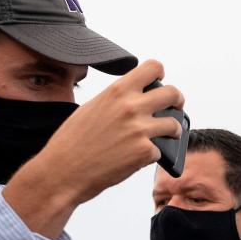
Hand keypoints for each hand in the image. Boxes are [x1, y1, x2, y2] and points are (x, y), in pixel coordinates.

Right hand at [4, 60, 184, 236]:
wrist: (63, 171)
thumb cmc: (72, 142)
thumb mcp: (92, 107)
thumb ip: (116, 100)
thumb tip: (135, 100)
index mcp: (118, 91)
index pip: (153, 67)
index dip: (160, 74)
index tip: (160, 82)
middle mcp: (132, 107)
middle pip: (172, 94)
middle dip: (177, 101)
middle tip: (175, 107)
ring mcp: (140, 130)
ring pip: (174, 125)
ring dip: (173, 131)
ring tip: (167, 136)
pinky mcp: (144, 153)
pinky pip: (161, 151)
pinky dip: (153, 155)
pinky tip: (140, 158)